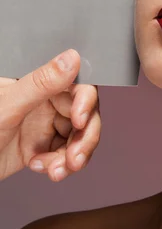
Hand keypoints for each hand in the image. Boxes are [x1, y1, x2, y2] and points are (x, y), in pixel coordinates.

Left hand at [0, 49, 100, 181]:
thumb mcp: (8, 106)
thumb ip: (41, 83)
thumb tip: (71, 58)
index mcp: (35, 82)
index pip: (76, 85)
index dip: (85, 102)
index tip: (80, 120)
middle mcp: (43, 100)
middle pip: (85, 114)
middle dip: (84, 138)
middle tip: (75, 158)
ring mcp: (43, 123)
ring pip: (79, 136)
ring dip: (74, 156)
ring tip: (58, 170)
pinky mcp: (41, 145)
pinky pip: (66, 153)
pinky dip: (60, 165)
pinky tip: (42, 168)